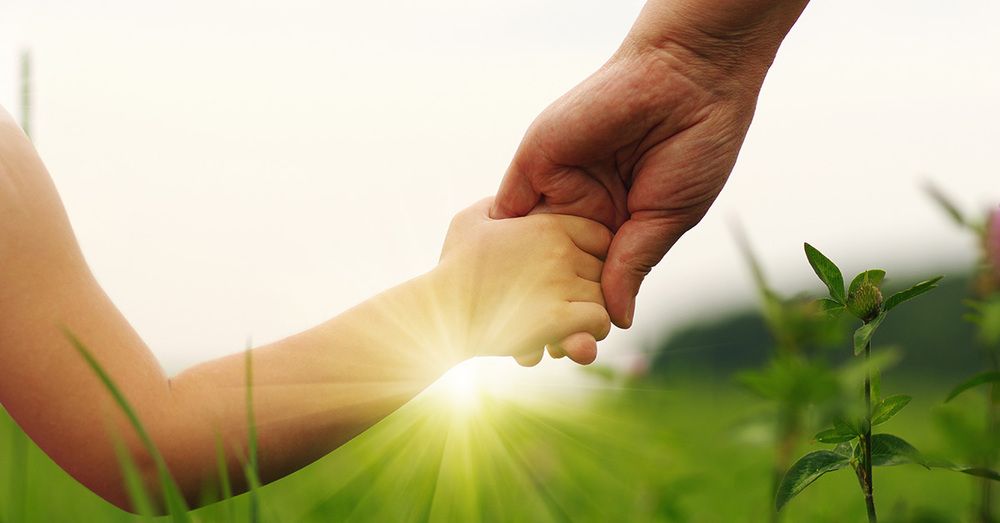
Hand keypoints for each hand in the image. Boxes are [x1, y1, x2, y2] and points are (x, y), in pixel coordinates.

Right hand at [435, 198, 611, 365]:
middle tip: (573, 302)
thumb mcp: (469, 221)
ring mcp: (561, 284)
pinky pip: (600, 321)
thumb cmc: (453, 269)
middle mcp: (560, 251)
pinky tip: (569, 335)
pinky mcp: (558, 318)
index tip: (576, 273)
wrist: (440, 311)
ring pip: (606, 297)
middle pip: (606, 268)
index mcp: (547, 226)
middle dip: (593, 287)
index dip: (593, 255)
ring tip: (572, 322)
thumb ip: (496, 205)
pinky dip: (589, 332)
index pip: (600, 235)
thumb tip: (509, 203)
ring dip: (592, 312)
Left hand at [490, 0, 806, 328]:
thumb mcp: (666, 219)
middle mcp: (582, 210)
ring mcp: (558, 187)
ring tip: (503, 334)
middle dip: (539, 308)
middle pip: (551, 269)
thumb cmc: (694, 148)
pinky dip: (498, 245)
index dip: (580, 312)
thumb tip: (617, 321)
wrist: (688, 80)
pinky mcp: (536, 164)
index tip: (572, 352)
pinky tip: (488, 286)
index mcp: (617, 224)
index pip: (590, 278)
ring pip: (526, 247)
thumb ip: (632, 266)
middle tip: (528, 357)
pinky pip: (509, 210)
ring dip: (513, 286)